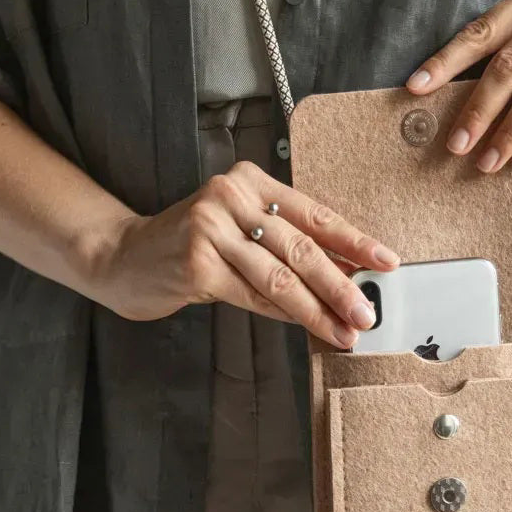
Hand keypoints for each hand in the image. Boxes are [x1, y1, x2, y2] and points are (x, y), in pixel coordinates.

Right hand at [92, 160, 399, 347]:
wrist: (124, 257)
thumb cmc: (190, 247)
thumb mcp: (239, 232)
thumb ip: (284, 244)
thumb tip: (346, 275)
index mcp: (250, 180)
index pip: (313, 213)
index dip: (354, 240)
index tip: (386, 262)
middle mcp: (231, 196)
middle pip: (301, 246)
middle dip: (341, 284)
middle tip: (369, 311)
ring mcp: (211, 228)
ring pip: (281, 276)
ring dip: (319, 309)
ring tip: (346, 331)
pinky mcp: (197, 263)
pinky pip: (254, 295)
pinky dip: (285, 314)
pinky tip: (309, 327)